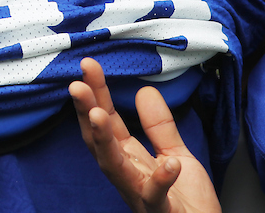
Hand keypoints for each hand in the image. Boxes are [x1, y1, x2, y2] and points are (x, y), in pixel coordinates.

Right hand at [69, 58, 220, 212]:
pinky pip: (158, 197)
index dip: (97, 94)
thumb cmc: (188, 202)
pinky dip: (161, 180)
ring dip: (104, 141)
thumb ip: (159, 126)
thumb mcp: (174, 153)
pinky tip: (169, 163)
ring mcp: (141, 195)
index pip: (107, 123)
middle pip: (100, 142)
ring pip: (115, 169)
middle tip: (76, 85)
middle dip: (86, 113)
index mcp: (129, 161)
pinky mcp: (162, 212)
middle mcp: (127, 177)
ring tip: (99, 114)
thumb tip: (144, 90)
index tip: (88, 67)